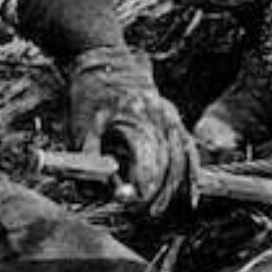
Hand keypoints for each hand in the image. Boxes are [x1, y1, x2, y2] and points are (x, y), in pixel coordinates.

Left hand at [67, 46, 197, 216]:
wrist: (103, 60)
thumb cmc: (88, 95)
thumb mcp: (79, 126)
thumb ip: (89, 160)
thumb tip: (100, 189)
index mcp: (138, 119)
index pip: (148, 164)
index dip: (141, 189)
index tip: (130, 203)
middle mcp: (160, 118)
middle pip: (168, 165)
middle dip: (157, 193)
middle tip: (143, 211)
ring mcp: (170, 116)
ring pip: (182, 159)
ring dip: (173, 188)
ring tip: (157, 208)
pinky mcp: (173, 117)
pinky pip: (189, 149)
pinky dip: (191, 172)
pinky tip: (191, 194)